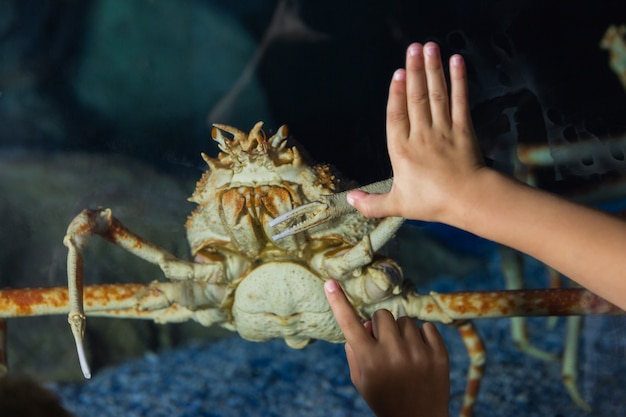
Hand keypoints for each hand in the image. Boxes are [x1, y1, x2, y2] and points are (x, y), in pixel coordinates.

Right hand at [324, 279, 449, 416]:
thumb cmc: (384, 398)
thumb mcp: (361, 380)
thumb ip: (355, 350)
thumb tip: (363, 321)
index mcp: (369, 360)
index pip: (349, 324)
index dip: (338, 302)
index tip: (330, 282)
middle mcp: (393, 354)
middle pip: (382, 315)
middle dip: (380, 326)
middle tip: (383, 345)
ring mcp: (418, 353)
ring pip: (404, 320)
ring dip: (401, 332)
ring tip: (403, 355)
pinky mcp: (439, 355)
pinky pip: (427, 327)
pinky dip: (422, 336)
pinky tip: (419, 354)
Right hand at [347, 42, 484, 223]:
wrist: (468, 200)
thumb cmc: (431, 202)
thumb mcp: (397, 205)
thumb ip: (372, 202)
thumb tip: (349, 199)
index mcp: (402, 149)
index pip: (396, 115)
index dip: (397, 93)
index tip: (398, 73)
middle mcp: (421, 134)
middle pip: (416, 97)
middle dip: (415, 71)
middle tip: (413, 48)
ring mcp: (444, 130)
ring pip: (436, 95)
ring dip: (433, 69)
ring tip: (429, 47)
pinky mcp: (464, 129)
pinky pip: (460, 101)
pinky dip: (459, 81)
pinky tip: (457, 62)